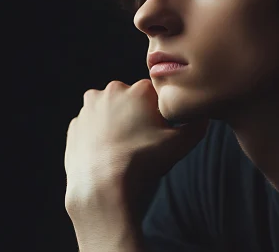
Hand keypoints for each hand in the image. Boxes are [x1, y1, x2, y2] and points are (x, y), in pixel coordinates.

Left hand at [64, 79, 208, 217]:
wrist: (102, 188)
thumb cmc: (143, 163)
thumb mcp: (181, 145)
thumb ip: (197, 126)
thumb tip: (204, 117)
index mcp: (139, 90)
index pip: (155, 96)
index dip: (159, 114)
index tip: (159, 132)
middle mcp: (112, 91)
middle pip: (131, 100)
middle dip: (136, 116)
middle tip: (142, 142)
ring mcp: (89, 108)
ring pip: (109, 112)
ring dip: (116, 124)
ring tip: (123, 151)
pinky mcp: (74, 126)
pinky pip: (91, 127)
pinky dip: (98, 137)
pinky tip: (106, 155)